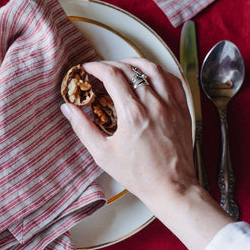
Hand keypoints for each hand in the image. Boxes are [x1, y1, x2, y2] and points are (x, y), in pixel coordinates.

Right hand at [61, 57, 232, 249]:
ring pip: (153, 69)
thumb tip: (67, 108)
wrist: (171, 187)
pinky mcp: (182, 110)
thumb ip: (83, 128)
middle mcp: (153, 104)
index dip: (96, 67)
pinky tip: (150, 74)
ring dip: (134, 62)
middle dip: (111, 64)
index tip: (87, 68)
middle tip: (100, 70)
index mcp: (132, 114)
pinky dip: (159, 71)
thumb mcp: (103, 154)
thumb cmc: (137, 174)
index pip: (112, 76)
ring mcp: (171, 105)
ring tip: (122, 65)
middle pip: (130, 70)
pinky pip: (173, 80)